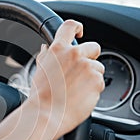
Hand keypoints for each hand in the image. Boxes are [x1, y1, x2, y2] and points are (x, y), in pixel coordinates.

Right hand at [28, 20, 104, 139]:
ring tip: (76, 89)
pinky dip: (93, 89)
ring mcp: (87, 67)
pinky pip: (100, 82)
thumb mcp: (39, 71)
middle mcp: (74, 55)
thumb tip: (46, 49)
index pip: (70, 26)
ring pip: (98, 67)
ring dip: (91, 76)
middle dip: (90, 58)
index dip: (77, 28)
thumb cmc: (40, 96)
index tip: (80, 34)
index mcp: (57, 50)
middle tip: (80, 72)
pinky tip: (80, 95)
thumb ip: (46, 57)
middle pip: (93, 47)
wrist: (46, 114)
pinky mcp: (97, 81)